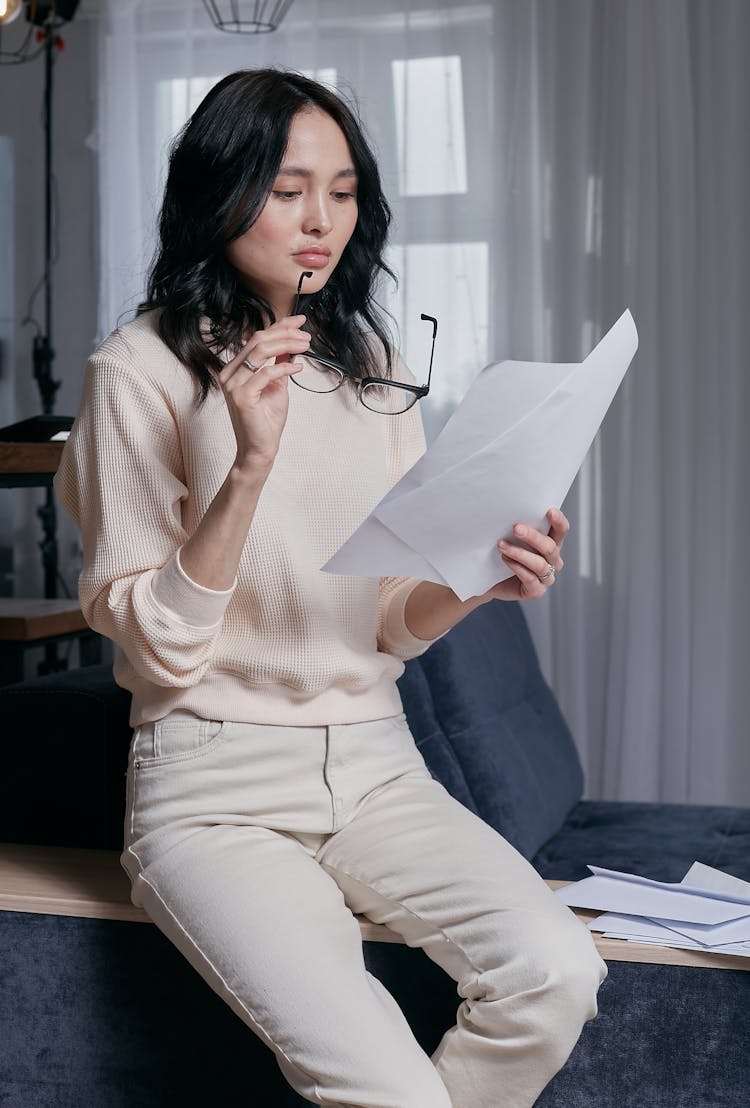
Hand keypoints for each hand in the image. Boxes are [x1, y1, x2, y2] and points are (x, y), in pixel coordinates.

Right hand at [217, 314, 310, 472]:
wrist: (260, 449)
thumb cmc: (266, 420)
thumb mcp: (277, 386)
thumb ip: (280, 364)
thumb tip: (291, 344)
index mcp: (235, 369)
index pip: (257, 339)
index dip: (279, 326)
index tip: (300, 321)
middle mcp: (229, 373)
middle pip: (258, 340)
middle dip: (285, 333)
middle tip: (306, 335)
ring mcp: (233, 385)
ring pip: (260, 352)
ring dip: (286, 344)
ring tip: (305, 346)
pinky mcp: (241, 396)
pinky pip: (265, 373)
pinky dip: (285, 368)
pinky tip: (298, 368)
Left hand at [481, 507, 568, 602]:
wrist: (492, 580)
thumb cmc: (504, 554)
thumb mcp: (513, 538)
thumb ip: (519, 528)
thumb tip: (512, 511)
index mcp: (552, 543)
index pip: (561, 530)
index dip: (558, 521)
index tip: (549, 511)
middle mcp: (553, 560)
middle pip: (549, 547)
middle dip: (533, 536)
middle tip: (516, 528)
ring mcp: (546, 577)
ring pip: (539, 564)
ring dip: (519, 553)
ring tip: (502, 545)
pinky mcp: (536, 591)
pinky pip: (529, 578)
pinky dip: (516, 567)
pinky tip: (505, 559)